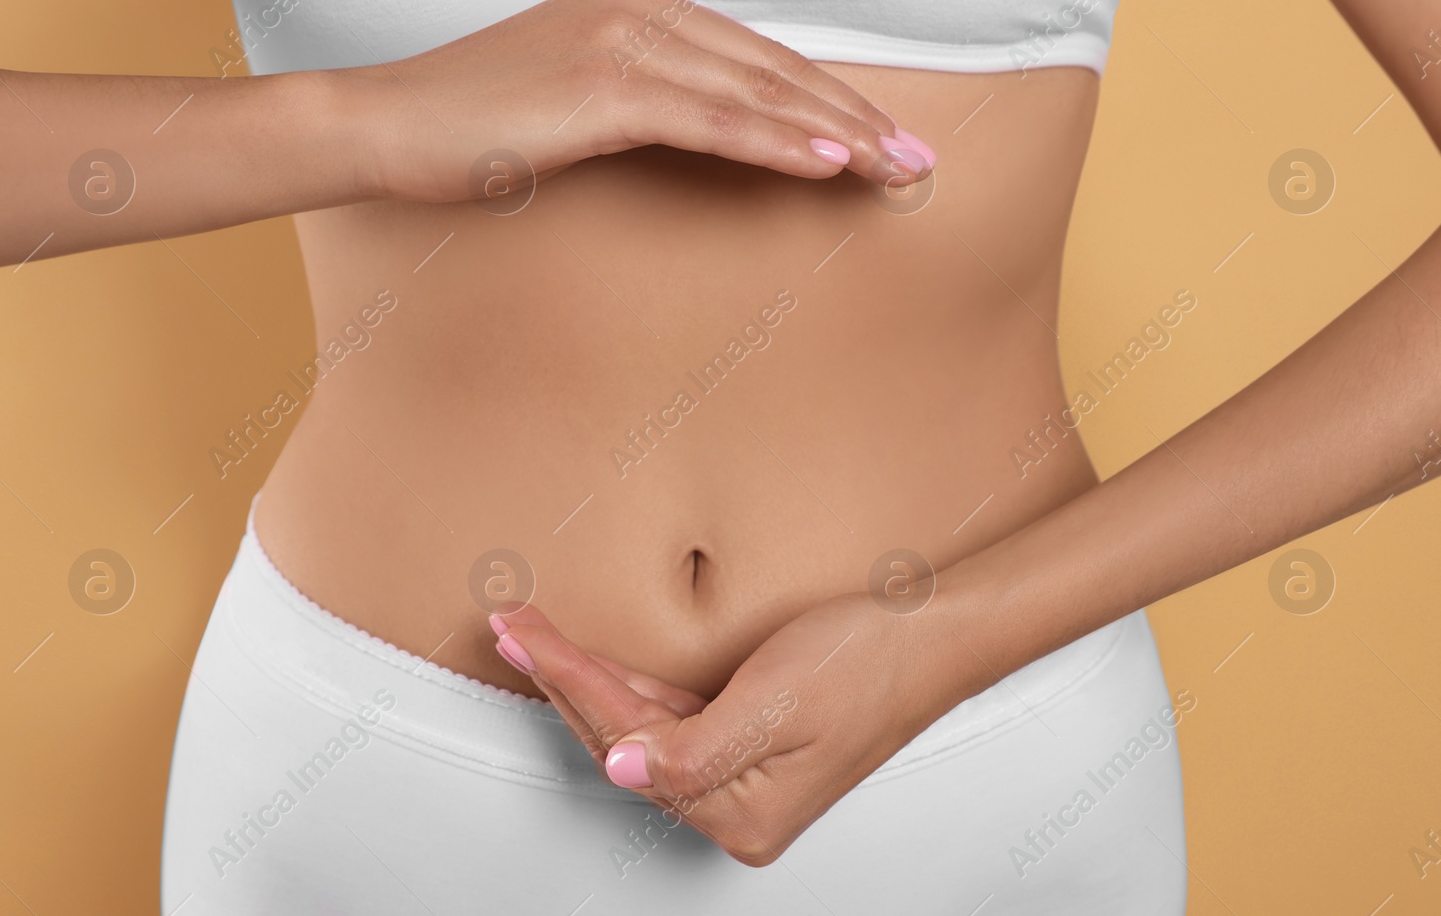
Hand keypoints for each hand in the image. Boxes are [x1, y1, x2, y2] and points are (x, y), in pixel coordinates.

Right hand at [333, 0, 935, 204]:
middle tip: (921, 162)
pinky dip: (777, 142)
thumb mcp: (572, 101)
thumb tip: (711, 137)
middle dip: (855, 118)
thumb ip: (644, 100)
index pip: (756, 57)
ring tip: (899, 170)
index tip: (883, 140)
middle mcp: (638, 7)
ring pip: (755, 92)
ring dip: (837, 135)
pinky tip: (832, 164)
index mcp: (636, 4)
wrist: (384, 126)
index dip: (827, 99)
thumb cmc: (472, 125)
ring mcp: (621, 41)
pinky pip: (712, 120)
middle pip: (772, 69)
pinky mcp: (601, 87)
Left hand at [491, 591, 986, 865]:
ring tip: (532, 636)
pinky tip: (592, 660)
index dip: (567, 678)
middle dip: (562, 678)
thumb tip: (621, 769)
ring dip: (585, 679)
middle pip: (621, 739)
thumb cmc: (866, 662)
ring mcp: (739, 782)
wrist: (930, 635)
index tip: (522, 632)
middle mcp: (733, 810)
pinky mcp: (746, 749)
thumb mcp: (776, 704)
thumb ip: (691, 748)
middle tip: (510, 625)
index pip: (626, 738)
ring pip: (637, 728)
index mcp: (739, 813)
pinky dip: (627, 684)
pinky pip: (668, 719)